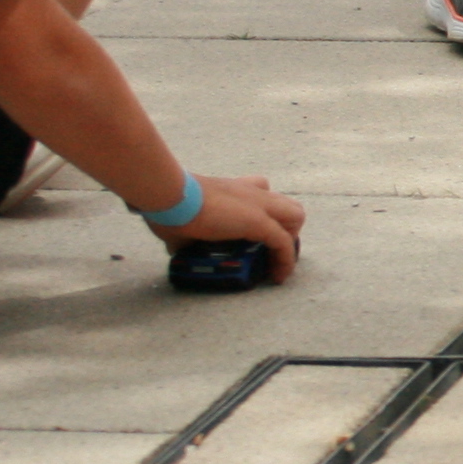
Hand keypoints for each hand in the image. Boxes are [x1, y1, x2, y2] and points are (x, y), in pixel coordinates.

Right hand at [166, 173, 304, 279]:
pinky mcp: (257, 221)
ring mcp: (257, 204)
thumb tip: (176, 247)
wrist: (167, 193)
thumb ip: (184, 231)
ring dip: (289, 240)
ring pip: (296, 216)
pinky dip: (285, 260)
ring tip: (274, 261)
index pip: (261, 188)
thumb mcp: (180, 218)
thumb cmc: (166, 204)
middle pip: (287, 203)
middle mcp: (250, 192)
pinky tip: (277, 276)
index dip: (265, 211)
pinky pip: (284, 242)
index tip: (254, 232)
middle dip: (284, 227)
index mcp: (232, 188)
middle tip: (267, 248)